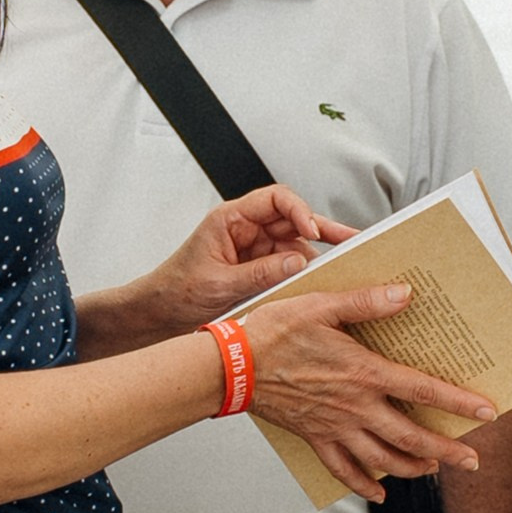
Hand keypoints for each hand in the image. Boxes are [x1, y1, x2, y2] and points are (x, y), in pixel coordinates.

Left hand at [151, 186, 354, 329]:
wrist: (159, 313)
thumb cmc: (176, 291)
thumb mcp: (219, 284)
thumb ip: (260, 273)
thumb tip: (297, 262)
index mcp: (231, 220)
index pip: (275, 199)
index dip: (299, 210)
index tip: (312, 229)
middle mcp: (246, 230)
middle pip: (293, 219)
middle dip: (323, 230)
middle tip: (352, 240)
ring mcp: (255, 250)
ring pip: (296, 244)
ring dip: (316, 256)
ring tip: (341, 269)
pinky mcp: (259, 269)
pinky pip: (289, 266)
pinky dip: (305, 274)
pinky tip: (320, 284)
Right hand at [245, 284, 495, 501]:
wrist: (232, 366)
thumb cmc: (274, 331)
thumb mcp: (321, 306)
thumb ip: (366, 302)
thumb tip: (405, 294)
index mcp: (363, 374)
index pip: (422, 390)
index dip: (457, 402)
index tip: (486, 412)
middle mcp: (355, 407)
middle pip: (410, 437)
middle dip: (445, 451)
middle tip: (472, 462)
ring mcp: (334, 427)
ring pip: (382, 459)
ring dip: (412, 468)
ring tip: (433, 470)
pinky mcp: (314, 438)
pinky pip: (342, 469)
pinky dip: (363, 485)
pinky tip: (379, 494)